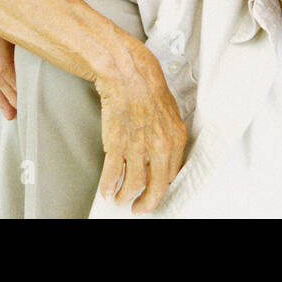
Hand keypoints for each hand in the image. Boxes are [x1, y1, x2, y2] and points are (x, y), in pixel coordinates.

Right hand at [95, 42, 186, 214]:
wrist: (127, 73)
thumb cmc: (146, 86)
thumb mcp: (168, 113)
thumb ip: (167, 136)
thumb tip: (163, 156)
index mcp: (175, 138)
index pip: (173, 175)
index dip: (163, 189)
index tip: (157, 194)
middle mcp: (159, 146)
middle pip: (156, 186)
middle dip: (147, 202)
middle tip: (139, 208)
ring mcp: (138, 147)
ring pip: (134, 185)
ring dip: (125, 196)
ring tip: (120, 199)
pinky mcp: (117, 144)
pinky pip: (112, 174)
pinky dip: (108, 186)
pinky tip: (106, 189)